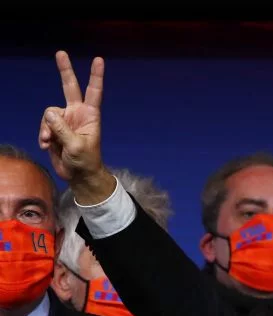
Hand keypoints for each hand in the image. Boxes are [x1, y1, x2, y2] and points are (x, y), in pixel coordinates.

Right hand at [39, 51, 114, 204]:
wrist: (78, 175)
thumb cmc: (85, 161)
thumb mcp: (76, 146)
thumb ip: (62, 130)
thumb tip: (50, 114)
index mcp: (90, 115)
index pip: (93, 92)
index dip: (95, 76)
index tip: (99, 60)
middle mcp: (77, 113)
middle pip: (69, 87)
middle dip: (65, 70)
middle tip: (61, 53)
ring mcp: (65, 120)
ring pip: (49, 113)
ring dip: (46, 127)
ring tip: (49, 141)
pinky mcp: (54, 128)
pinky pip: (44, 125)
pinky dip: (43, 135)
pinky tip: (46, 145)